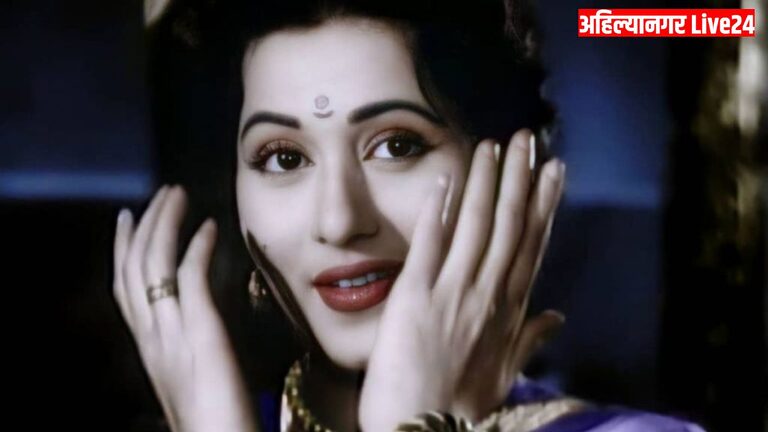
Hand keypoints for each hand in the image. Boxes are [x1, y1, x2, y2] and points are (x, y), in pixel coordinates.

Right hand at [113, 186, 256, 431]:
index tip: (127, 217)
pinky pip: (191, 278)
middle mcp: (152, 336)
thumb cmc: (216, 417)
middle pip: (132, 267)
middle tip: (160, 195)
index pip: (124, 287)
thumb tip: (212, 305)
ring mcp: (172, 334)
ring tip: (177, 195)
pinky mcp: (200, 334)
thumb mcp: (197, 371)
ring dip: (164, 224)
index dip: (122, 249)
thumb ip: (197, 336)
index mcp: (149, 346)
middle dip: (144, 225)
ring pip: (153, 264)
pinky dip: (197, 247)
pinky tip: (209, 226)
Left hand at [451, 130, 564, 420]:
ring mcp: (453, 293)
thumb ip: (531, 339)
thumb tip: (558, 317)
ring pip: (475, 226)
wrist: (423, 430)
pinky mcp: (416, 296)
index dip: (543, 204)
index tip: (553, 171)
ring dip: (485, 182)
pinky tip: (447, 178)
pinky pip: (431, 244)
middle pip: (508, 226)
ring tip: (493, 146)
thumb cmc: (462, 405)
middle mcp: (488, 295)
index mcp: (509, 311)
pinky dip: (439, 210)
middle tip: (527, 139)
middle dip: (519, 179)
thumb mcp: (505, 373)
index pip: (531, 245)